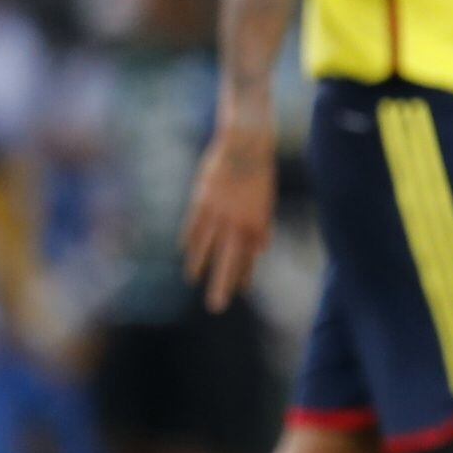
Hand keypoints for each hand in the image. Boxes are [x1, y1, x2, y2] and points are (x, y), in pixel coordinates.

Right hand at [180, 125, 277, 312]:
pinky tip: (185, 251)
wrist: (246, 146)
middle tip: (217, 306)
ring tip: (194, 280)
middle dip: (222, 284)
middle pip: (228, 260)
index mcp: (256, 223)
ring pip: (206, 246)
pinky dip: (190, 239)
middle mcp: (237, 223)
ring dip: (200, 265)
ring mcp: (218, 213)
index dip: (245, 275)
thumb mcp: (267, 202)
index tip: (241, 291)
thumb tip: (260, 250)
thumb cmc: (260, 173)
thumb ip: (262, 227)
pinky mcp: (202, 200)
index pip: (249, 257)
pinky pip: (194, 225)